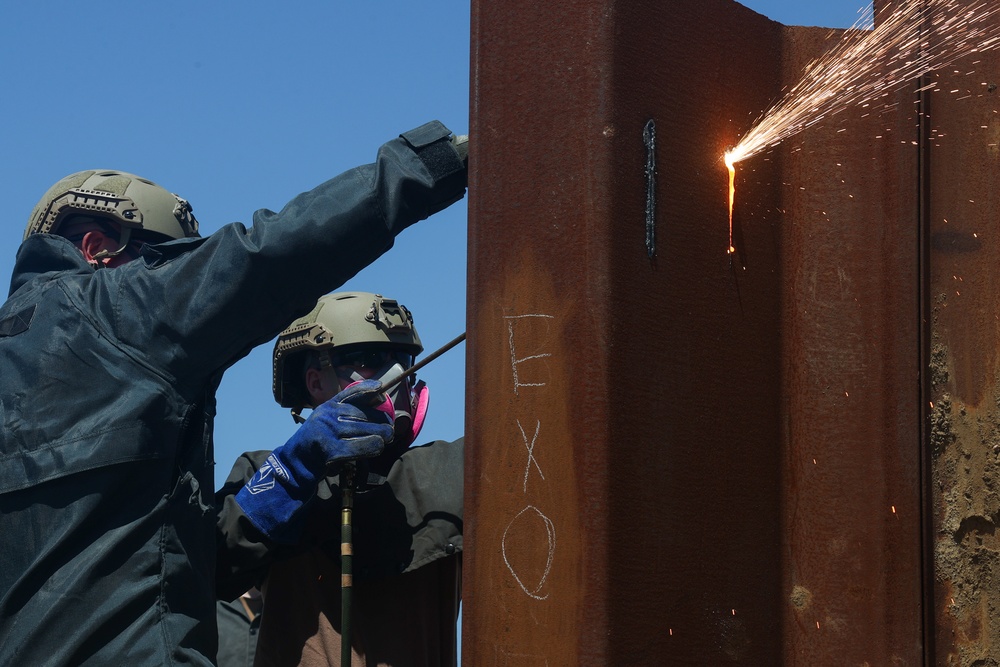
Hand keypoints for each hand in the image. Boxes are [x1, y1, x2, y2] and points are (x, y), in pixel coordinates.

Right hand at [235, 380, 392, 542]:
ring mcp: (327, 431)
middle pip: (363, 414)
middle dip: (381, 422)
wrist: (294, 466)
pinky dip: (372, 447)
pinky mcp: (329, 449)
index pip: (350, 393)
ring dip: (380, 436)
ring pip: (365, 430)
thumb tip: (377, 409)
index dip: (367, 389)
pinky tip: (377, 448)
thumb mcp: (327, 424)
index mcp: (327, 407)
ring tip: (386, 440)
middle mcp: (327, 415)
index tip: (380, 388)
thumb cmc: (317, 446)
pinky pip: (359, 446)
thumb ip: (346, 416)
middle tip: (389, 430)